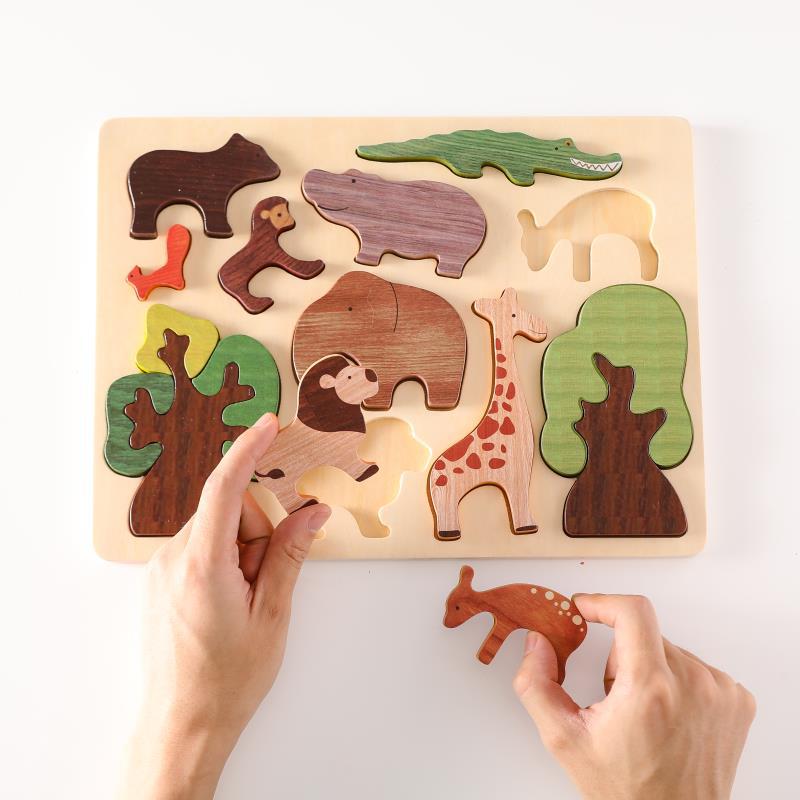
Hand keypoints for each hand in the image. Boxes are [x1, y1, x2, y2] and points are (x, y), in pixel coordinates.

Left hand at [118, 413, 329, 799]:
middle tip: (262, 586)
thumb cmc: (229, 678)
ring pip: (216, 531)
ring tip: (242, 603)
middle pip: (230, 513)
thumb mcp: (273, 615)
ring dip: (240, 554)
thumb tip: (314, 511)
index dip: (249, 450)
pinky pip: (200, 548)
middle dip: (257, 536)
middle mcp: (172, 559)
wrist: (182, 724)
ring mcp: (160, 569)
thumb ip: (291, 554)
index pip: (225, 488)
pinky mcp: (158, 580)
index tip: (268, 424)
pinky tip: (225, 603)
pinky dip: (222, 562)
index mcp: (203, 565)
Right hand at [513, 594, 754, 799]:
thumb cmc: (627, 791)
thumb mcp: (565, 740)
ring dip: (650, 669)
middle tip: (615, 698)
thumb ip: (536, 684)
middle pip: (644, 635)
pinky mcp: (737, 700)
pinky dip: (678, 683)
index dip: (602, 602)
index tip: (585, 608)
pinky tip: (670, 717)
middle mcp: (692, 684)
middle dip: (621, 656)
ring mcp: (720, 691)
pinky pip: (697, 668)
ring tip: (646, 715)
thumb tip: (537, 643)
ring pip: (670, 650)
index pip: (632, 611)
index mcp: (650, 689)